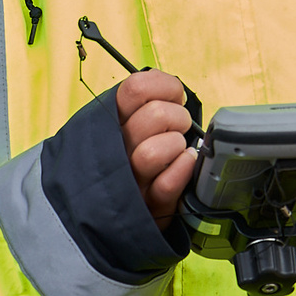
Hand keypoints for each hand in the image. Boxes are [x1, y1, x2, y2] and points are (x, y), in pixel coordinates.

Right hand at [116, 71, 196, 224]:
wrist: (113, 211)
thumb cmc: (131, 159)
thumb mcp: (127, 125)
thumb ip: (143, 102)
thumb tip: (167, 84)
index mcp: (110, 122)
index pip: (134, 88)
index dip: (164, 86)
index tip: (174, 96)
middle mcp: (115, 150)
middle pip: (154, 116)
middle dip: (178, 116)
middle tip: (178, 127)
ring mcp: (129, 180)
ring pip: (153, 152)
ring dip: (176, 146)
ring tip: (178, 150)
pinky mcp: (147, 207)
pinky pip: (166, 186)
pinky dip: (181, 170)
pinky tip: (186, 163)